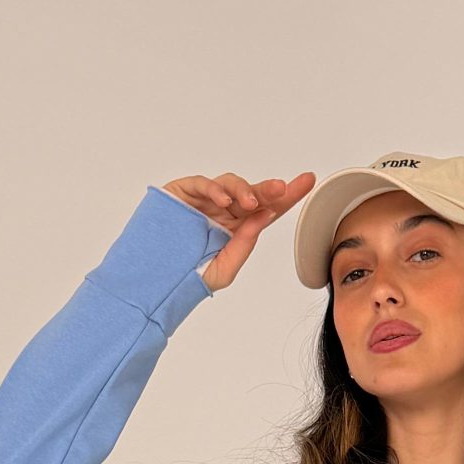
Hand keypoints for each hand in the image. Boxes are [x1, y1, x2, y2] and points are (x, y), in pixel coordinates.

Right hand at [163, 170, 315, 291]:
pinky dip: (215, 189)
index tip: (308, 181)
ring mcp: (203, 201)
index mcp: (237, 228)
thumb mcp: (225, 268)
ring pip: (230, 185)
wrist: (155, 283)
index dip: (287, 196)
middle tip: (282, 188)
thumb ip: (244, 243)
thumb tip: (264, 216)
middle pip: (252, 194)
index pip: (266, 209)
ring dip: (243, 190)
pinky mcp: (182, 193)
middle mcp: (223, 211)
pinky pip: (202, 184)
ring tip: (251, 204)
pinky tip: (224, 201)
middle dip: (269, 190)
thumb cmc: (189, 277)